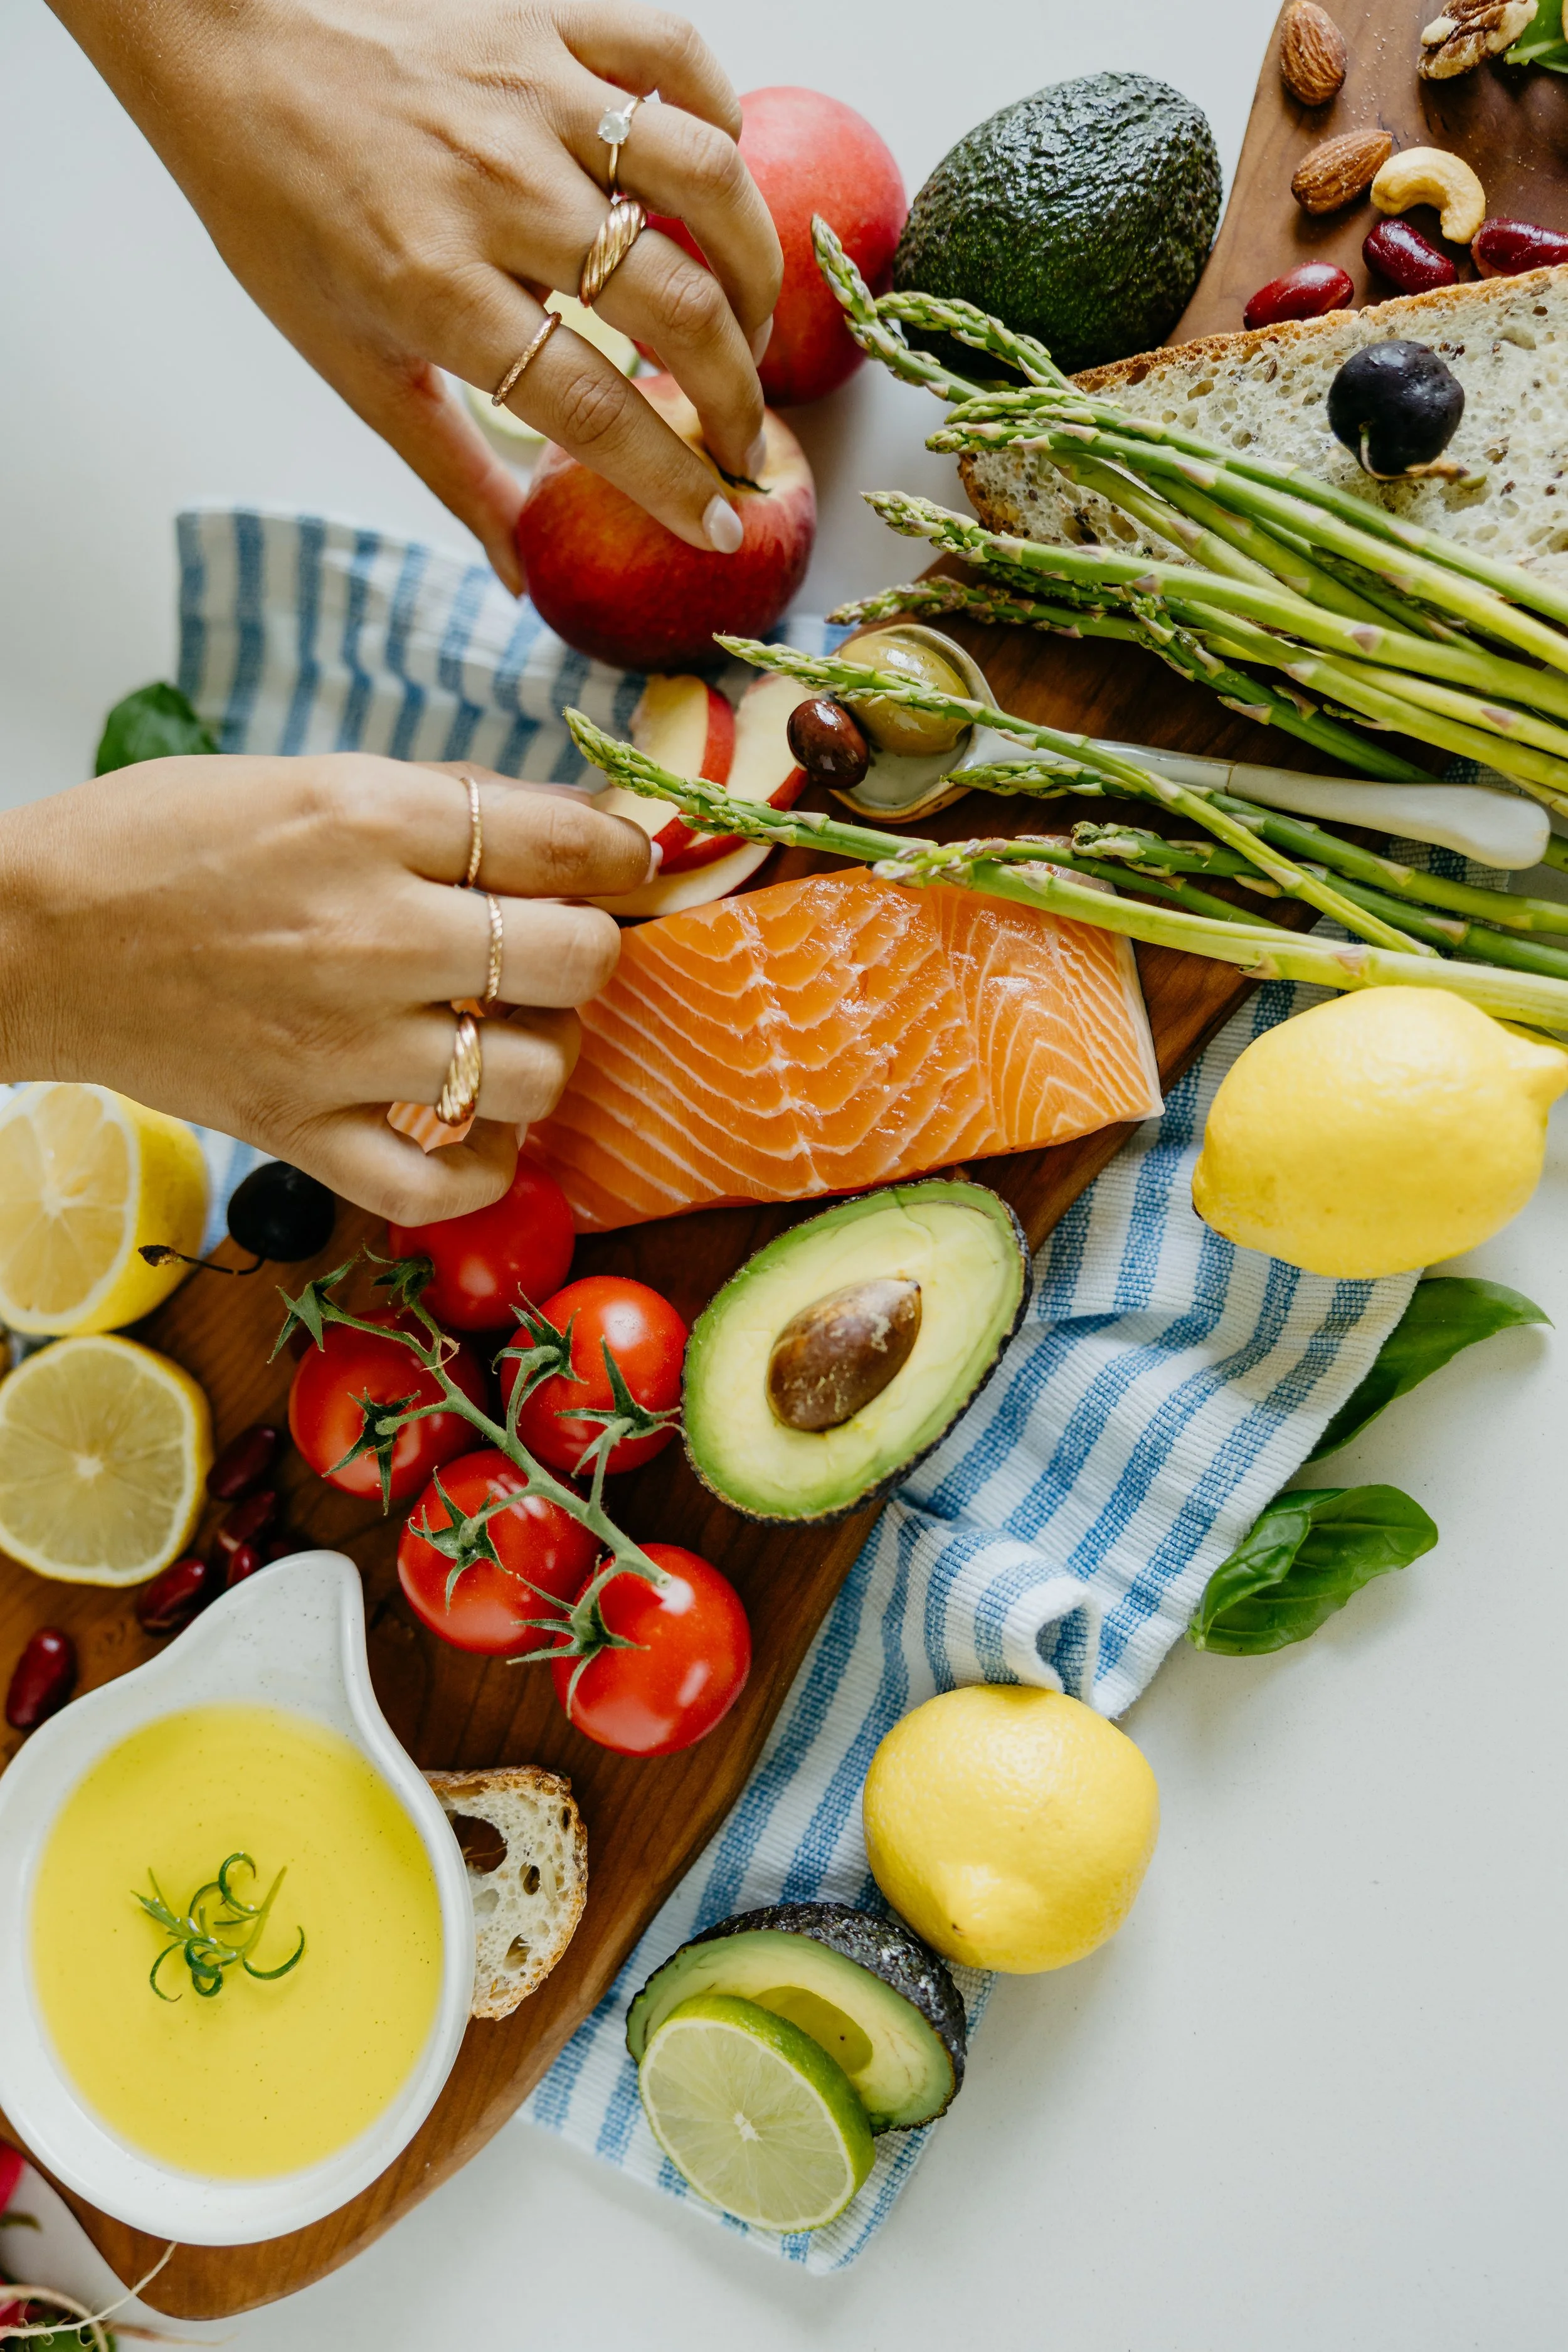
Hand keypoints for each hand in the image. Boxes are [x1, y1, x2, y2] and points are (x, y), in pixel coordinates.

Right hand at [0, 756, 650, 1220]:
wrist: (33, 936)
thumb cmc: (168, 843)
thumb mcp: (314, 780)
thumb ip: (450, 805)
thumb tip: (585, 827)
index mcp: (372, 823)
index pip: (567, 848)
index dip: (622, 861)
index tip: (621, 870)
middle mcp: (372, 935)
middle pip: (575, 960)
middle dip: (586, 953)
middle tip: (549, 951)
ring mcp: (339, 1047)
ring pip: (535, 1075)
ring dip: (547, 1055)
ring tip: (507, 1033)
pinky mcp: (300, 1132)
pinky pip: (446, 1185)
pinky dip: (490, 1167)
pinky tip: (481, 1129)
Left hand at [51, 0, 782, 586]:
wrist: (217, 37)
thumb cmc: (277, 207)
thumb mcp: (351, 361)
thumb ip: (451, 470)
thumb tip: (521, 576)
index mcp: (437, 290)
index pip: (597, 408)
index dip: (674, 480)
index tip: (718, 525)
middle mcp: (496, 191)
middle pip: (675, 307)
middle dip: (736, 397)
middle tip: (741, 443)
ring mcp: (530, 94)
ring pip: (707, 181)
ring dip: (755, 270)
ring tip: (750, 324)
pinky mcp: (546, 18)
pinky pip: (676, 59)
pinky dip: (723, 120)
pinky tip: (718, 184)